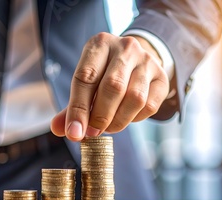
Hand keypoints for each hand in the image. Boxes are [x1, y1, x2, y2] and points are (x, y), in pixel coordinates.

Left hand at [50, 32, 169, 140]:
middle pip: (113, 87)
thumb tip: (59, 129)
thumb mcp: (86, 82)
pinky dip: (135, 119)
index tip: (74, 132)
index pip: (86, 77)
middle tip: (91, 133)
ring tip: (107, 128)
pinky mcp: (162, 78)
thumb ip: (72, 106)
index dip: (78, 108)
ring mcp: (147, 61)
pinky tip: (125, 118)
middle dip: (100, 116)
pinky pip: (149, 106)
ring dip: (118, 121)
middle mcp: (126, 48)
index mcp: (100, 44)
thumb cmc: (104, 74)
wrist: (135, 60)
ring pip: (134, 98)